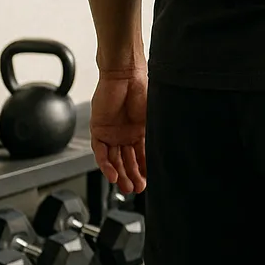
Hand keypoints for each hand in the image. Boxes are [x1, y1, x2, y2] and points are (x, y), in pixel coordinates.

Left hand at [90, 69, 148, 195]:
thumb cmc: (143, 89)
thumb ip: (155, 133)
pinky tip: (113, 175)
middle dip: (132, 175)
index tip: (149, 180)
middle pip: (126, 160)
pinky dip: (106, 165)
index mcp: (140, 129)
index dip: (144, 168)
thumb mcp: (153, 117)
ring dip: (120, 174)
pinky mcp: (99, 130)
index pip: (141, 154)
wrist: (125, 75)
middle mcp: (125, 133)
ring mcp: (112, 132)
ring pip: (114, 159)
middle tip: (136, 189)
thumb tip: (166, 150)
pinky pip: (101, 152)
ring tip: (126, 187)